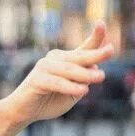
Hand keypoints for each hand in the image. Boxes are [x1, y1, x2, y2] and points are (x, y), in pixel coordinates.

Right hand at [0, 23, 114, 127]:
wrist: (24, 111)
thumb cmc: (49, 101)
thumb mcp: (73, 92)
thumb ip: (83, 81)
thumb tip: (95, 69)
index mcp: (65, 60)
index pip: (83, 48)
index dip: (94, 37)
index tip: (101, 24)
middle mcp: (55, 59)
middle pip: (79, 56)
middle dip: (95, 54)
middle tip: (110, 51)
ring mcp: (44, 67)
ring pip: (70, 69)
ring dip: (86, 74)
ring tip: (101, 77)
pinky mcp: (37, 79)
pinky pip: (57, 82)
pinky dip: (70, 86)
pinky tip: (83, 91)